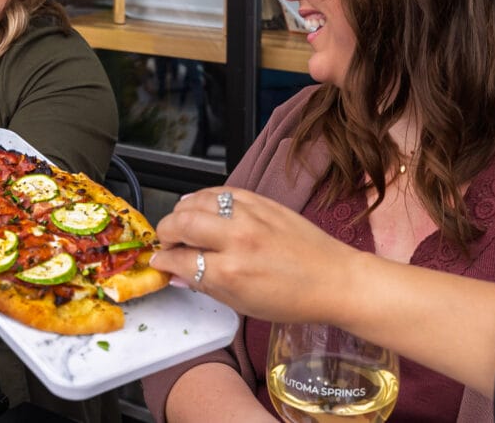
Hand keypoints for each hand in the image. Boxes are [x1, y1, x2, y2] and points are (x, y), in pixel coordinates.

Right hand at [149, 188, 356, 324]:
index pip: (180, 260)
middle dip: (165, 233)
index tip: (159, 263)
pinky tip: (201, 206)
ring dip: (182, 211)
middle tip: (166, 242)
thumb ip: (206, 286)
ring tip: (180, 222)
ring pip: (197, 201)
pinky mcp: (261, 201)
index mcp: (230, 272)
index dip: (163, 263)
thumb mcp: (243, 304)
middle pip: (181, 224)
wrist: (334, 279)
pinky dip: (205, 198)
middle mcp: (236, 240)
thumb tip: (179, 275)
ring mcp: (250, 216)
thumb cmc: (294, 298)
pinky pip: (222, 191)